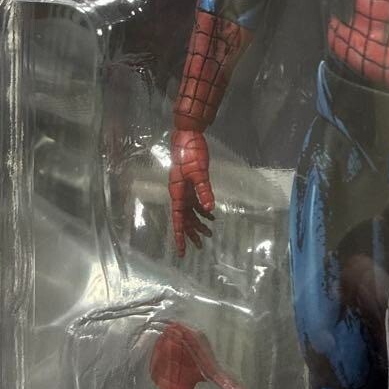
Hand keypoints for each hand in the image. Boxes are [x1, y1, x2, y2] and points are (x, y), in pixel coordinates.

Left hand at [149, 323, 243, 388]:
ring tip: (173, 351)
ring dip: (164, 366)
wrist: (183, 328)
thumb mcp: (209, 365)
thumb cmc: (197, 347)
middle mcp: (172, 384)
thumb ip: (222, 380)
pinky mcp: (153, 364)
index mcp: (185, 387)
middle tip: (176, 364)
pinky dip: (157, 359)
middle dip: (167, 381)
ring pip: (157, 380)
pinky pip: (152, 369)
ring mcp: (161, 375)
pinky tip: (164, 349)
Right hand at [170, 129, 214, 254]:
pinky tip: (211, 216)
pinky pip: (196, 202)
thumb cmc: (190, 153)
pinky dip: (203, 210)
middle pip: (185, 219)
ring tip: (209, 234)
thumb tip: (209, 210)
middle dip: (191, 233)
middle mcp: (179, 194)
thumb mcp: (198, 172)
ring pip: (190, 212)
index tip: (181, 251)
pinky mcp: (191, 183)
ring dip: (198, 223)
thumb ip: (204, 190)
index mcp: (177, 193)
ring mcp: (185, 189)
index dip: (179, 236)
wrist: (187, 136)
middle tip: (199, 247)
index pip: (178, 219)